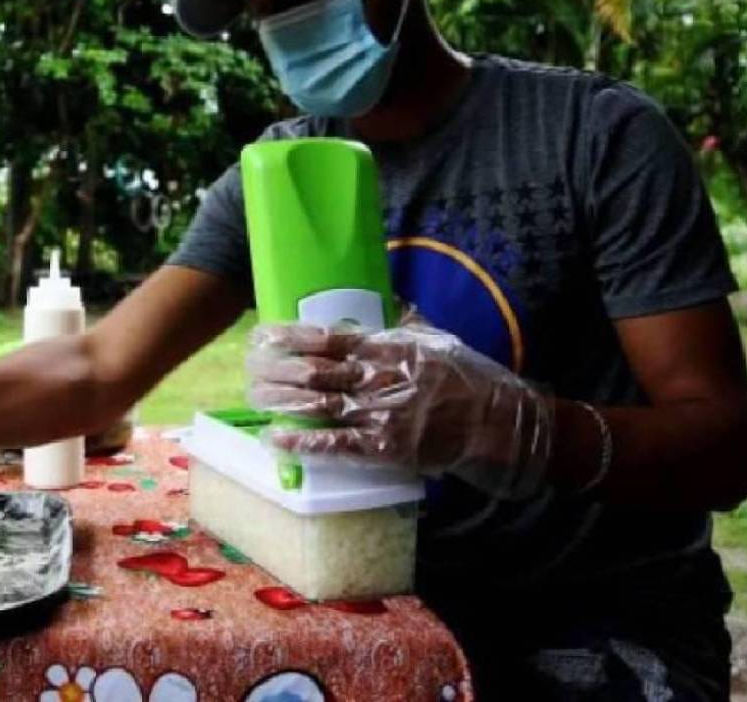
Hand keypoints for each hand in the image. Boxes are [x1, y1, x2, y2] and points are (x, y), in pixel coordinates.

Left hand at [246, 318, 553, 498]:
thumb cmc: (465, 377)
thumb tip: (390, 298)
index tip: (262, 335)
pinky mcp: (386, 448)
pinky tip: (276, 438)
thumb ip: (405, 321)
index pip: (328, 338)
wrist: (497, 422)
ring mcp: (382, 414)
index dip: (290, 337)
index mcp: (388, 347)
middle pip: (314, 372)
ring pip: (319, 406)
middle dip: (276, 370)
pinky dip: (303, 442)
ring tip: (253, 397)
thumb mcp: (435, 338)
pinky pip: (336, 445)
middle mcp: (380, 378)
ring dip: (281, 402)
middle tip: (249, 368)